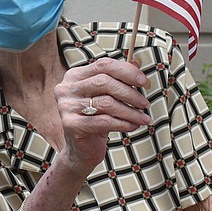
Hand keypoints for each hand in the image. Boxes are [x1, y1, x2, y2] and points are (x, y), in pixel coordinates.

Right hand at [54, 58, 150, 172]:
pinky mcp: (71, 124)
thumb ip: (118, 79)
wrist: (81, 149)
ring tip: (143, 118)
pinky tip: (133, 126)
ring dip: (130, 111)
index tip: (144, 82)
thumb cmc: (95, 119)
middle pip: (104, 82)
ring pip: (106, 103)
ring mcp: (66, 106)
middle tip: (145, 103)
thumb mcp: (107, 96)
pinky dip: (123, 123)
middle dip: (130, 93)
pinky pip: (103, 121)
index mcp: (74, 76)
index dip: (126, 71)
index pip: (102, 65)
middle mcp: (66, 89)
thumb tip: (136, 62)